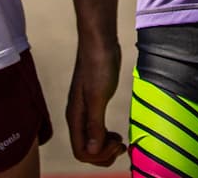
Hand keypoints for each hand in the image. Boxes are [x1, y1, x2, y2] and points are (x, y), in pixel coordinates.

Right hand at [66, 38, 125, 165]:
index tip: (117, 145)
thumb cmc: (98, 65)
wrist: (99, 41)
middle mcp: (78, 117)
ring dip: (105, 147)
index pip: (81, 152)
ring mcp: (85, 110)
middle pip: (85, 150)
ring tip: (121, 142)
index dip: (99, 156)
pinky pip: (96, 130)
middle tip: (121, 145)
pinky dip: (106, 137)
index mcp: (75, 117)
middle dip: (103, 155)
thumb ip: (94, 124)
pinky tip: (116, 134)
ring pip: (91, 141)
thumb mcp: (98, 96)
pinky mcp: (94, 103)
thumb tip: (91, 151)